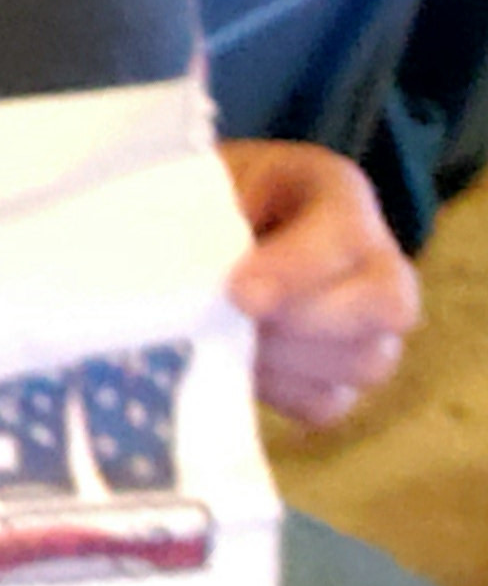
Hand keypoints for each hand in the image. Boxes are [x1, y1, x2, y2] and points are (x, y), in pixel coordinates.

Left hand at [223, 138, 418, 427]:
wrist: (201, 227)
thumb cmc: (205, 193)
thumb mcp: (207, 183)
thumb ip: (215, 221)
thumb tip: (210, 282)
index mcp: (339, 192)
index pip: (347, 235)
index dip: (297, 270)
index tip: (239, 294)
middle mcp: (377, 259)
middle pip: (384, 308)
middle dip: (300, 321)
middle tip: (234, 319)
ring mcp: (371, 324)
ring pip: (364, 362)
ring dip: (287, 359)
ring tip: (229, 337)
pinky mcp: (342, 375)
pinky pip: (328, 402)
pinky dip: (279, 390)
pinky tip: (240, 362)